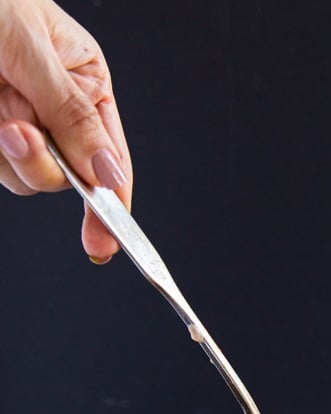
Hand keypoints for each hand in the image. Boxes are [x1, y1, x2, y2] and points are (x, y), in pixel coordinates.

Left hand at [0, 0, 131, 260]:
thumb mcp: (34, 50)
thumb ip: (72, 113)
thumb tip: (108, 172)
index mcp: (86, 83)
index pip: (111, 158)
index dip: (112, 203)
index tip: (106, 239)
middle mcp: (58, 109)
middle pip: (69, 176)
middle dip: (44, 165)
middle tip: (19, 135)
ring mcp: (22, 124)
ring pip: (29, 177)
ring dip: (11, 155)